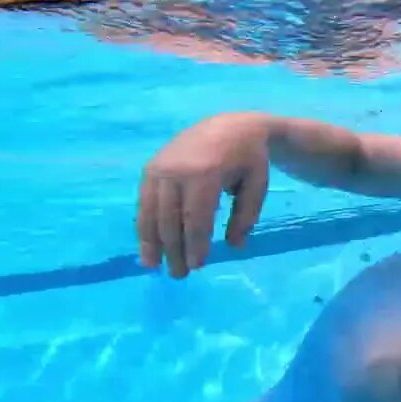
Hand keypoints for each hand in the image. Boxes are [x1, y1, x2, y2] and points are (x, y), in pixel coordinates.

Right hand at [137, 113, 270, 277]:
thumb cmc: (248, 159)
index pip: (196, 217)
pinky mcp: (151, 168)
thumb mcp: (257, 186)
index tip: (198, 266)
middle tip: (179, 275)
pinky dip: (143, 226)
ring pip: (151, 212)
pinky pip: (144, 202)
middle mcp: (176, 169)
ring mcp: (160, 167)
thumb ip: (246, 216)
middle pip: (170, 218)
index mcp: (205, 172)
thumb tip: (234, 246)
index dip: (195, 244)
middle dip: (173, 249)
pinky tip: (146, 246)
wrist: (230, 126)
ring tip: (153, 266)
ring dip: (151, 242)